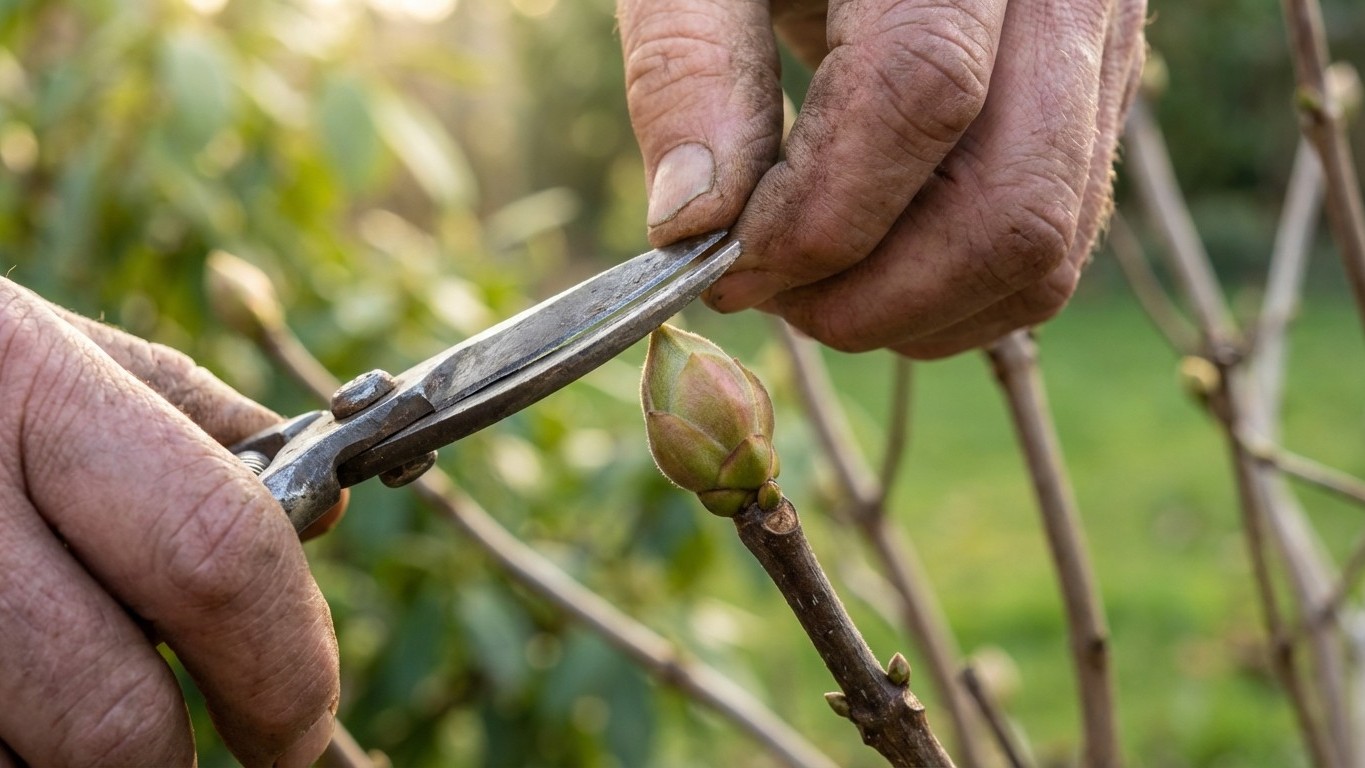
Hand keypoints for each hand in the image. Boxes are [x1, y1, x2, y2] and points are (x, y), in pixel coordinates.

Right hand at [0, 279, 338, 765]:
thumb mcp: (45, 349)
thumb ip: (190, 426)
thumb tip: (325, 516)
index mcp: (28, 385)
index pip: (215, 553)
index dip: (286, 662)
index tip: (297, 722)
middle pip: (114, 715)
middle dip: (172, 760)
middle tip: (201, 754)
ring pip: (19, 765)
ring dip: (60, 762)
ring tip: (51, 695)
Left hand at [619, 0, 1146, 356]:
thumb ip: (688, 65)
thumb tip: (693, 225)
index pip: (921, 91)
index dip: (818, 213)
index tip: (726, 262)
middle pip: (1013, 203)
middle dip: (872, 295)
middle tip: (766, 294)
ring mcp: (1098, 50)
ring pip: (1047, 245)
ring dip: (917, 312)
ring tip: (812, 287)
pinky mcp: (1095, 101)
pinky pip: (1058, 242)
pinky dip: (960, 296)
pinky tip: (873, 273)